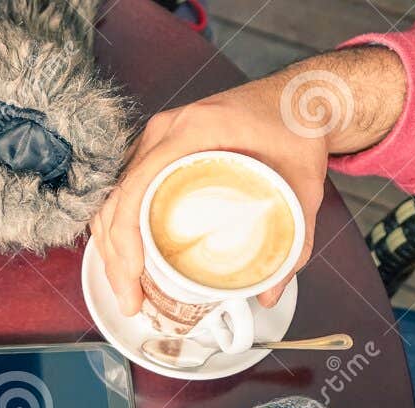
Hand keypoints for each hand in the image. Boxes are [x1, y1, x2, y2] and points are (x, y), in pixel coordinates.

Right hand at [91, 47, 404, 315]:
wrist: (298, 99)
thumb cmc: (297, 130)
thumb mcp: (303, 186)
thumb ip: (294, 240)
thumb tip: (269, 295)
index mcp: (193, 131)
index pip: (137, 185)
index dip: (125, 236)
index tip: (133, 274)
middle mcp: (166, 131)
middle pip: (117, 197)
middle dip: (115, 256)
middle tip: (131, 300)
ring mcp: (158, 138)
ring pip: (114, 197)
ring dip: (111, 246)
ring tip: (128, 289)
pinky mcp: (159, 150)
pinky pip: (125, 190)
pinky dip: (119, 228)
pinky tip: (126, 259)